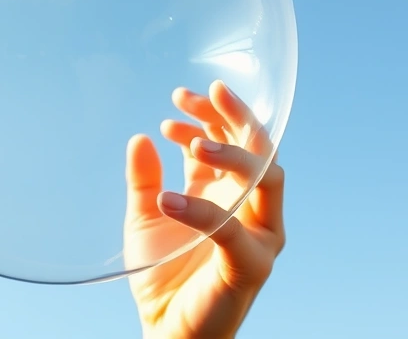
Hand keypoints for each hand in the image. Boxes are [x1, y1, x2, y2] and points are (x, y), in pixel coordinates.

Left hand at [125, 81, 285, 338]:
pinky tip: (167, 200)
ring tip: (189, 141)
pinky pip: (232, 228)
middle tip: (199, 93)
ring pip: (265, 178)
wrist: (165, 331)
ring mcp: (258, 236)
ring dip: (232, 153)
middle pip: (260, 148)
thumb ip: (144, 180)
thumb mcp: (144, 218)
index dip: (212, 114)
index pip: (236, 140)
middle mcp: (252, 209)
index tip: (178, 98)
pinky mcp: (251, 265)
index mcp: (230, 194)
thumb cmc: (160, 276)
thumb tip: (141, 138)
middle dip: (234, 115)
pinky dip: (201, 210)